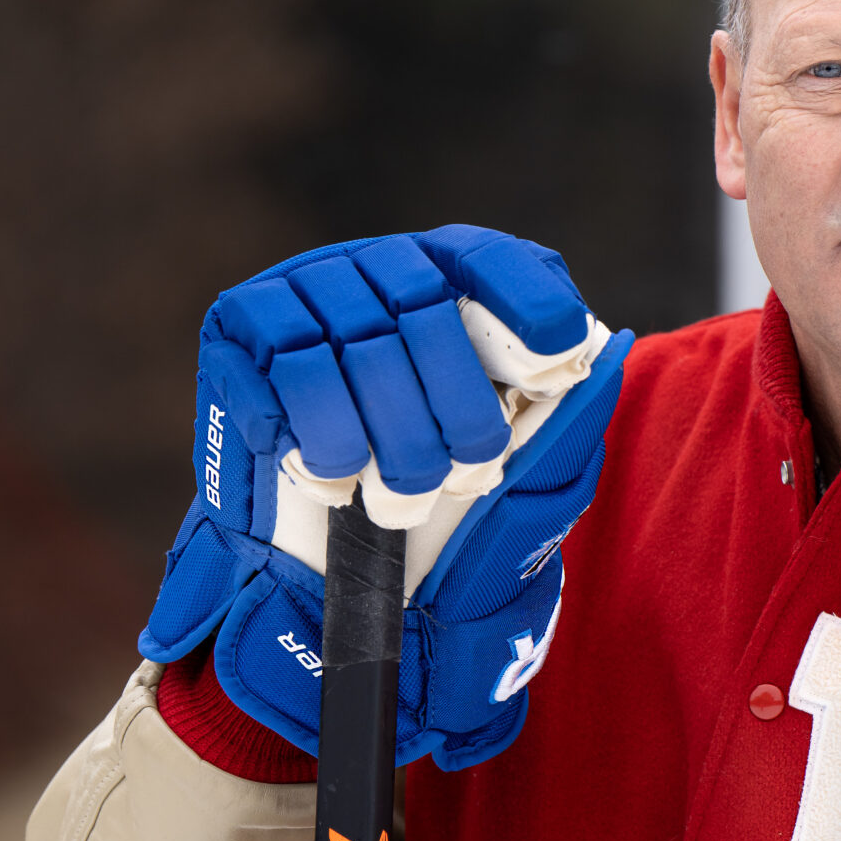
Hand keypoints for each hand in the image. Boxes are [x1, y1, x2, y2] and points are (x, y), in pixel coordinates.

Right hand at [140, 227, 629, 766]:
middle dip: (454, 393)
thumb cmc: (431, 516)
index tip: (559, 347)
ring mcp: (301, 292)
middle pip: (421, 302)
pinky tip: (338, 474)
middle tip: (468, 468)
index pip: (489, 262)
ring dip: (388, 428)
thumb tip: (604, 354)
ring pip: (352, 339)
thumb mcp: (517, 477)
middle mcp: (372, 270)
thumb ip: (562, 418)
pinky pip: (281, 366)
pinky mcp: (236, 331)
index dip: (525, 299)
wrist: (318, 577)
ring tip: (404, 495)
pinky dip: (317, 428)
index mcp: (443, 283)